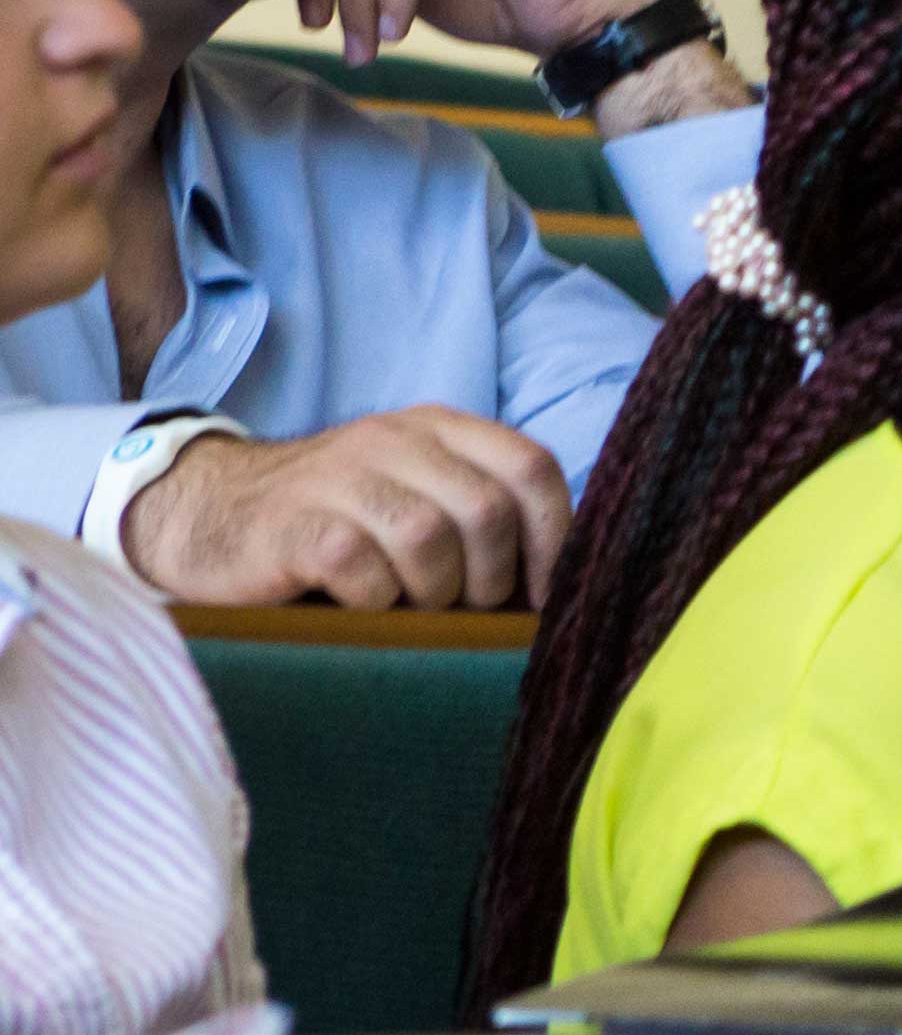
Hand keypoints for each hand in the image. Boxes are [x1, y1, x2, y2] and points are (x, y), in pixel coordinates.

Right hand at [119, 410, 574, 609]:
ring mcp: (340, 478)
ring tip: (410, 603)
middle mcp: (393, 440)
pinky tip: (360, 602)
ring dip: (434, 592)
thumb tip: (560, 582)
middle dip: (491, 577)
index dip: (552, 538)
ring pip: (431, 539)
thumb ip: (482, 511)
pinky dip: (376, 602)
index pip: (531, 467)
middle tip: (463, 606)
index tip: (541, 592)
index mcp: (438, 428)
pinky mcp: (295, 525)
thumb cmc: (336, 520)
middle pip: (488, 510)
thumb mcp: (416, 492)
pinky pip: (365, 570)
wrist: (208, 514)